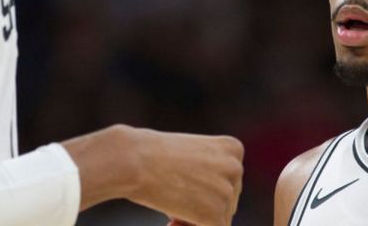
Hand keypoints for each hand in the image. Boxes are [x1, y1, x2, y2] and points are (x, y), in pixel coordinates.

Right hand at [128, 128, 243, 225]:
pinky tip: (170, 223)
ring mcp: (227, 191)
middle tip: (173, 202)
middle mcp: (236, 168)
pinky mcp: (215, 215)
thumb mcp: (191, 156)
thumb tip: (217, 210)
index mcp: (233, 149)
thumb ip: (209, 175)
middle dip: (202, 207)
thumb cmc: (151, 155)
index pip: (229, 182)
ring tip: (170, 211)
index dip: (207, 191)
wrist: (132, 159)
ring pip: (219, 219)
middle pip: (227, 202)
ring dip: (194, 220)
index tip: (183, 186)